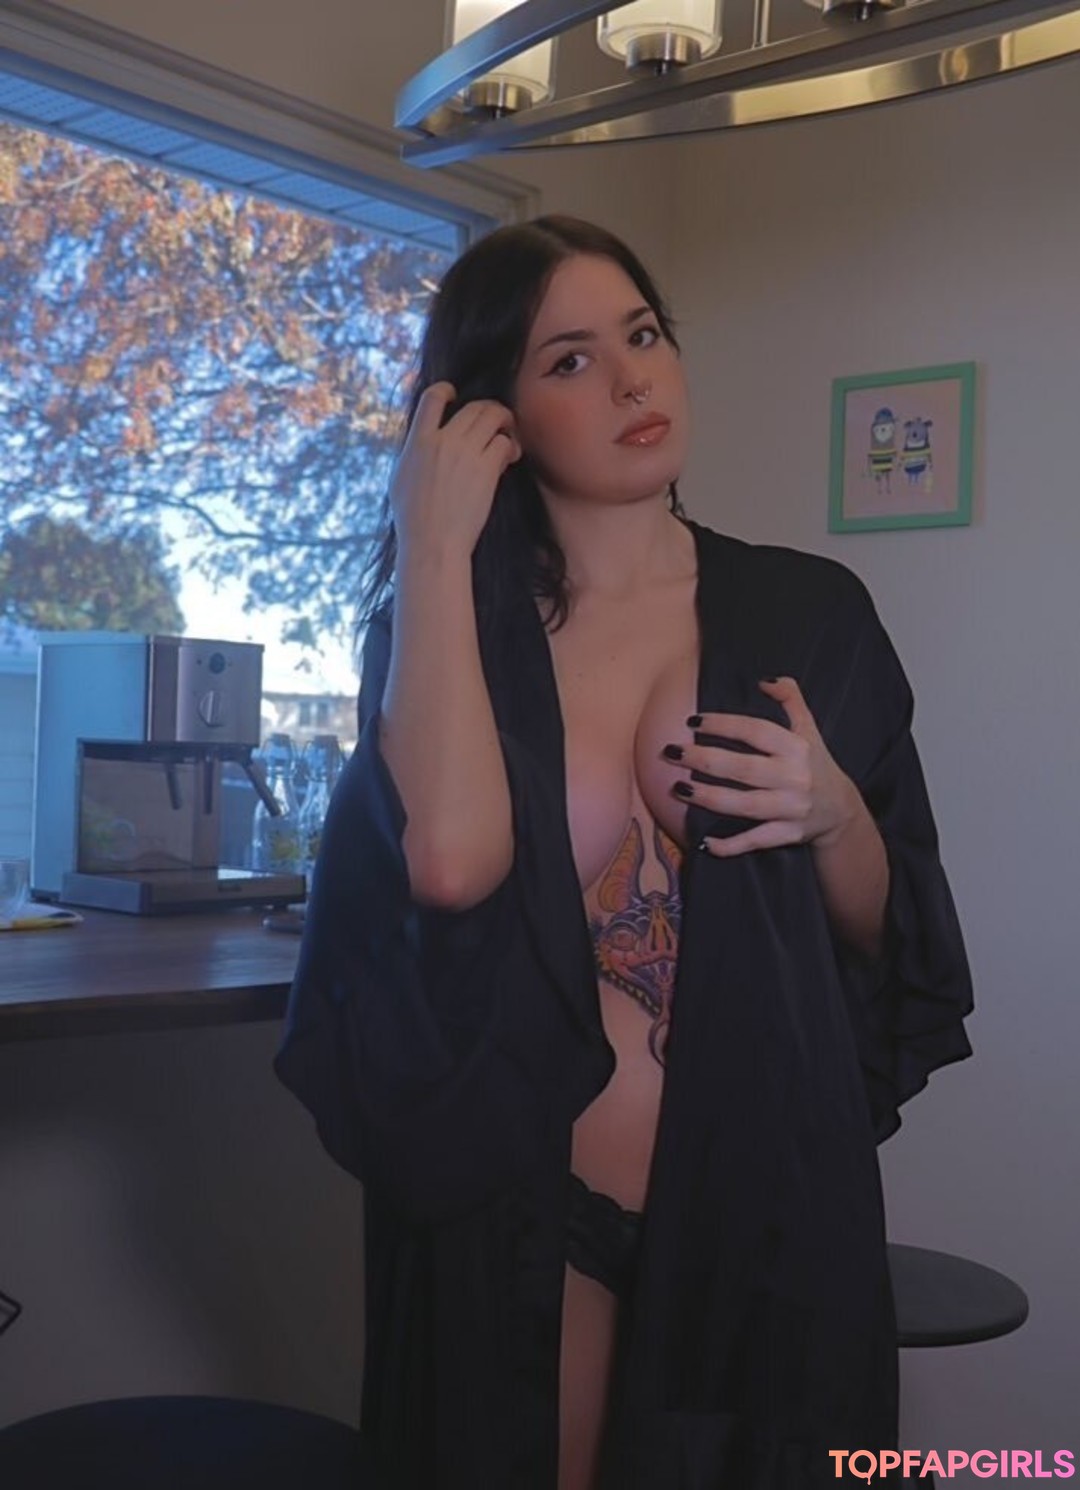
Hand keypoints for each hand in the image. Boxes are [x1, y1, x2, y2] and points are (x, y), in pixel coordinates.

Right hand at [391, 381, 521, 559]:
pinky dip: (511, 445)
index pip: (431, 398)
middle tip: (497, 421)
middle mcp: (442, 441)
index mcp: (417, 442)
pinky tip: (510, 458)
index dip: (447, 390)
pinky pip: (504, 442)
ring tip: (509, 436)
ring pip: (493, 416)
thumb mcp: (401, 479)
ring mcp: (466, 453)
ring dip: (505, 422)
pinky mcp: (486, 468)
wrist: (434, 543)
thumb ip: (413, 452)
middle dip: (489, 409)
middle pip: (473, 405)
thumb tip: (419, 440)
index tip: (456, 395)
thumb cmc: (414, 520)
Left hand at [663, 677, 860, 857]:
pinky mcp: (787, 834)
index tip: (693, 721)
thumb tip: (765, 680)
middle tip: (671, 752)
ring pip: (744, 805)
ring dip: (709, 798)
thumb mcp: (809, 728)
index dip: (723, 725)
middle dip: (704, 760)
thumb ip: (791, 698)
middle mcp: (794, 777)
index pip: (755, 731)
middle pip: (743, 768)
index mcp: (797, 747)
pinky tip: (705, 842)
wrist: (841, 811)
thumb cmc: (815, 764)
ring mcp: (790, 808)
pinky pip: (756, 840)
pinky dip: (731, 845)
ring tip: (678, 787)